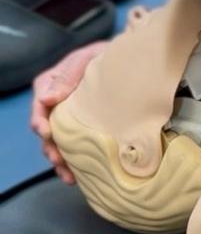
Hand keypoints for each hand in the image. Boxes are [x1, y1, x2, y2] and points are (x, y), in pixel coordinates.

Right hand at [30, 40, 108, 183]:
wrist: (128, 62)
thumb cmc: (104, 56)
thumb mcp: (87, 59)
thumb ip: (68, 75)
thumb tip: (46, 99)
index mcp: (52, 84)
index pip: (39, 105)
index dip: (39, 121)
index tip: (46, 132)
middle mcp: (56, 105)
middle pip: (46, 130)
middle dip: (49, 147)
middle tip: (57, 159)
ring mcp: (69, 119)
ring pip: (58, 144)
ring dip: (60, 160)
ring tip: (68, 175)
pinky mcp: (83, 130)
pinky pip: (75, 149)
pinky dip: (74, 164)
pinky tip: (77, 177)